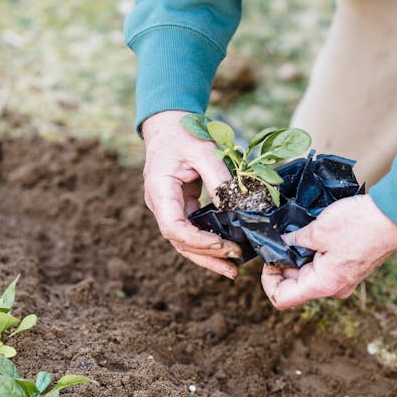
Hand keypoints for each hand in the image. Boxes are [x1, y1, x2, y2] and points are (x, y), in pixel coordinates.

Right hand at [142, 110, 241, 278]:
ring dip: (207, 257)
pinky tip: (225, 251)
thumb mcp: (203, 149)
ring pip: (184, 242)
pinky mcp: (181, 207)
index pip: (173, 227)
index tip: (222, 244)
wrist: (167, 126)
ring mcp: (169, 208)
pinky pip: (192, 231)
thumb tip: (236, 207)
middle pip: (179, 241)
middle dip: (207, 256)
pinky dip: (208, 243)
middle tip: (234, 265)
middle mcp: (161, 205)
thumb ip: (218, 177)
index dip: (197, 241)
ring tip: (232, 270)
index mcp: (160, 190)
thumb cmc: (182, 133)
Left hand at [261, 195, 396, 308]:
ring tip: (300, 233)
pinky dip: (314, 253)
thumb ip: (293, 240)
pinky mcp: (350, 268)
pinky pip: (324, 266)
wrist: (395, 215)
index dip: (268, 280)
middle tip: (281, 239)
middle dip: (284, 264)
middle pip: (294, 286)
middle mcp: (333, 288)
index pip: (281, 299)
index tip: (269, 258)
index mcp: (323, 285)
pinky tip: (315, 233)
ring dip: (300, 256)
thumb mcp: (317, 230)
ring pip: (309, 274)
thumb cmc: (360, 224)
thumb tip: (280, 242)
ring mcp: (343, 279)